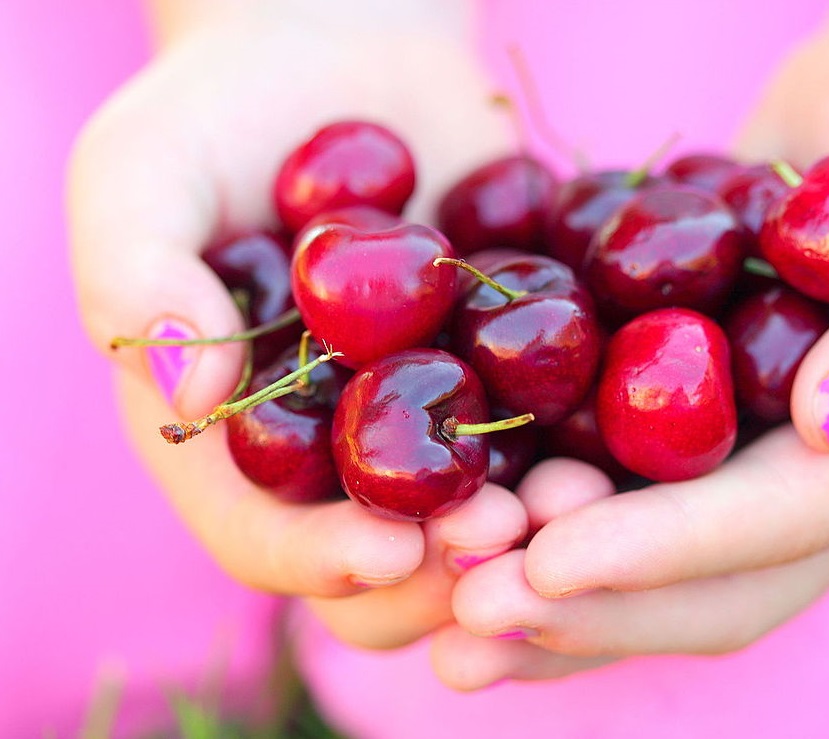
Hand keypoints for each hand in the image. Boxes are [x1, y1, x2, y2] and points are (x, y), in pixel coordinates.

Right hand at [68, 1, 525, 647]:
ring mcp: (429, 419)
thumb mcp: (143, 171)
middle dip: (441, 569)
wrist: (349, 52)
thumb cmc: (223, 110)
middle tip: (503, 537)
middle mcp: (335, 451)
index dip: (317, 558)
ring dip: (532, 535)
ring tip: (579, 504)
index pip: (262, 535)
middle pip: (382, 560)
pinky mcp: (508, 374)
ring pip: (480, 520)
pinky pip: (552, 436)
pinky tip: (622, 449)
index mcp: (233, 437)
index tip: (387, 547)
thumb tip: (191, 393)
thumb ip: (137, 276)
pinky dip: (587, 456)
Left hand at [429, 5, 828, 687]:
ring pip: (657, 558)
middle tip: (465, 613)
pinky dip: (546, 514)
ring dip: (552, 588)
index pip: (779, 529)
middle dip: (591, 606)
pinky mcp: (710, 416)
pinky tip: (466, 521)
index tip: (547, 562)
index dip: (665, 554)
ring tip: (445, 591)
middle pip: (712, 585)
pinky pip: (624, 485)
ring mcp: (769, 457)